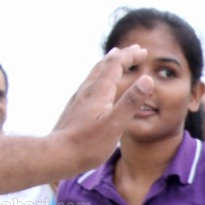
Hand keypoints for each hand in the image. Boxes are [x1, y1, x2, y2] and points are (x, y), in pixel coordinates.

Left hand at [52, 46, 153, 168]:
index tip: (144, 51)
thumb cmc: (88, 144)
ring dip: (108, 64)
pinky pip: (89, 84)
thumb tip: (147, 79)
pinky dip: (99, 77)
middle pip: (104, 65)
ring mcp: (78, 98)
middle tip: (134, 50)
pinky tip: (98, 85)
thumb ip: (131, 101)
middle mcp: (87, 91)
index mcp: (99, 92)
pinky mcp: (74, 108)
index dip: (130, 56)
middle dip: (121, 56)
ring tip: (115, 59)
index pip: (115, 65)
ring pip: (94, 74)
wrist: (57, 154)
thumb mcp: (115, 124)